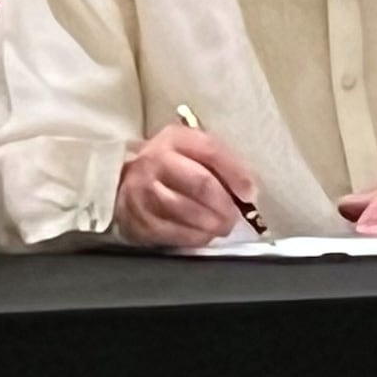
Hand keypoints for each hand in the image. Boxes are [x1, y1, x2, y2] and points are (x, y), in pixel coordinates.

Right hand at [114, 123, 258, 248]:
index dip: (235, 173)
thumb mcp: (192, 152)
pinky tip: (204, 235)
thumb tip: (248, 189)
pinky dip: (195, 237)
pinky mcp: (138, 218)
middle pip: (200, 183)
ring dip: (212, 224)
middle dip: (224, 204)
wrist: (127, 183)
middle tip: (235, 217)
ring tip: (223, 227)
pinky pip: (173, 233)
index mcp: (174, 139)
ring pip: (186, 211)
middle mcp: (155, 161)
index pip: (210, 150)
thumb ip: (220, 163)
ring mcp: (143, 191)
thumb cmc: (172, 167)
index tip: (249, 193)